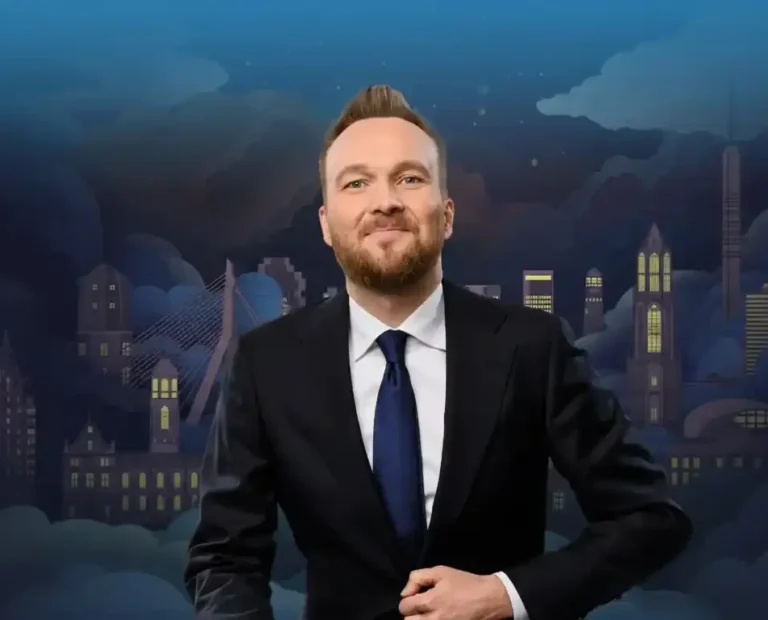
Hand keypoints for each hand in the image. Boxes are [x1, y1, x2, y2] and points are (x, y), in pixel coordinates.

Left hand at [398, 565, 512, 618]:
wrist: (488, 598)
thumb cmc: (464, 583)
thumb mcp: (441, 571)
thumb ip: (418, 578)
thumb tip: (405, 593)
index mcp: (430, 601)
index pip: (404, 607)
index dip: (408, 600)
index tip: (417, 596)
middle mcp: (434, 619)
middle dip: (412, 614)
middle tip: (422, 607)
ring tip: (429, 613)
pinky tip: (438, 618)